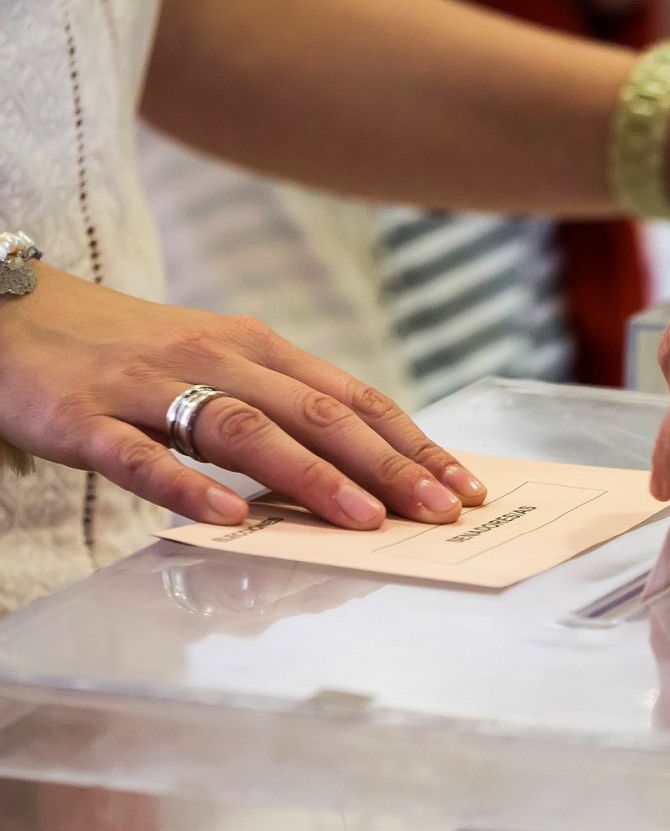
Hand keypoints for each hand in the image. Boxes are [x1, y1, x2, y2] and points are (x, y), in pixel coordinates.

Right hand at [0, 266, 486, 527]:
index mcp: (255, 347)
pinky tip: (232, 519)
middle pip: (318, 413)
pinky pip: (139, 455)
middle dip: (389, 465)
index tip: (463, 484)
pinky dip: (188, 487)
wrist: (4, 309)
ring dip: (313, 478)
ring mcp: (146, 385)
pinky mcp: (80, 415)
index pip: (354, 397)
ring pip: (245, 430)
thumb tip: (359, 461)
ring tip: (365, 521)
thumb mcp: (215, 362)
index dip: (413, 442)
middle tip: (441, 512)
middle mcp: (214, 358)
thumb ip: (278, 404)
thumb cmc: (125, 349)